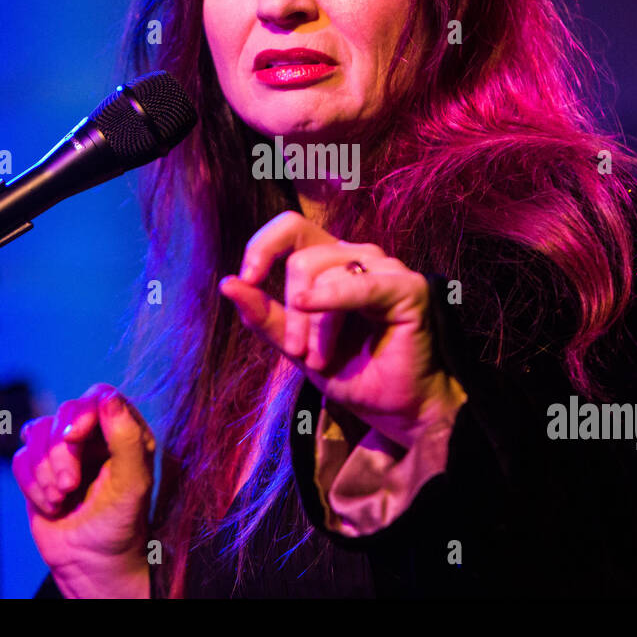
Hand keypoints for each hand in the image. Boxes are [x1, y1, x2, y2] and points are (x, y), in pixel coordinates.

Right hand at [12, 383, 152, 597]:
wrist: (92, 563)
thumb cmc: (121, 524)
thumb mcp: (133, 482)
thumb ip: (126, 438)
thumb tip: (108, 398)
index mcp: (124, 431)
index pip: (99, 397)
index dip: (82, 413)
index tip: (73, 437)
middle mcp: (94, 434)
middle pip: (63, 414)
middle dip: (60, 451)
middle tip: (70, 486)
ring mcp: (63, 450)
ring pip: (36, 432)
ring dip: (45, 471)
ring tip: (62, 499)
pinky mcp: (38, 469)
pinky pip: (20, 459)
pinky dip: (32, 485)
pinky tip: (51, 506)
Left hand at [218, 210, 462, 449]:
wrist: (394, 409)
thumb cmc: (352, 373)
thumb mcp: (295, 346)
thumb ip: (264, 315)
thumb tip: (228, 283)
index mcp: (332, 261)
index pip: (291, 226)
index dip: (263, 246)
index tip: (247, 279)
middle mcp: (359, 256)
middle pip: (302, 258)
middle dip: (291, 311)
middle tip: (299, 353)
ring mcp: (386, 268)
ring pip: (324, 273)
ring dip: (315, 325)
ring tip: (321, 358)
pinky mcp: (408, 288)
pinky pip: (358, 284)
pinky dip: (331, 301)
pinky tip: (314, 320)